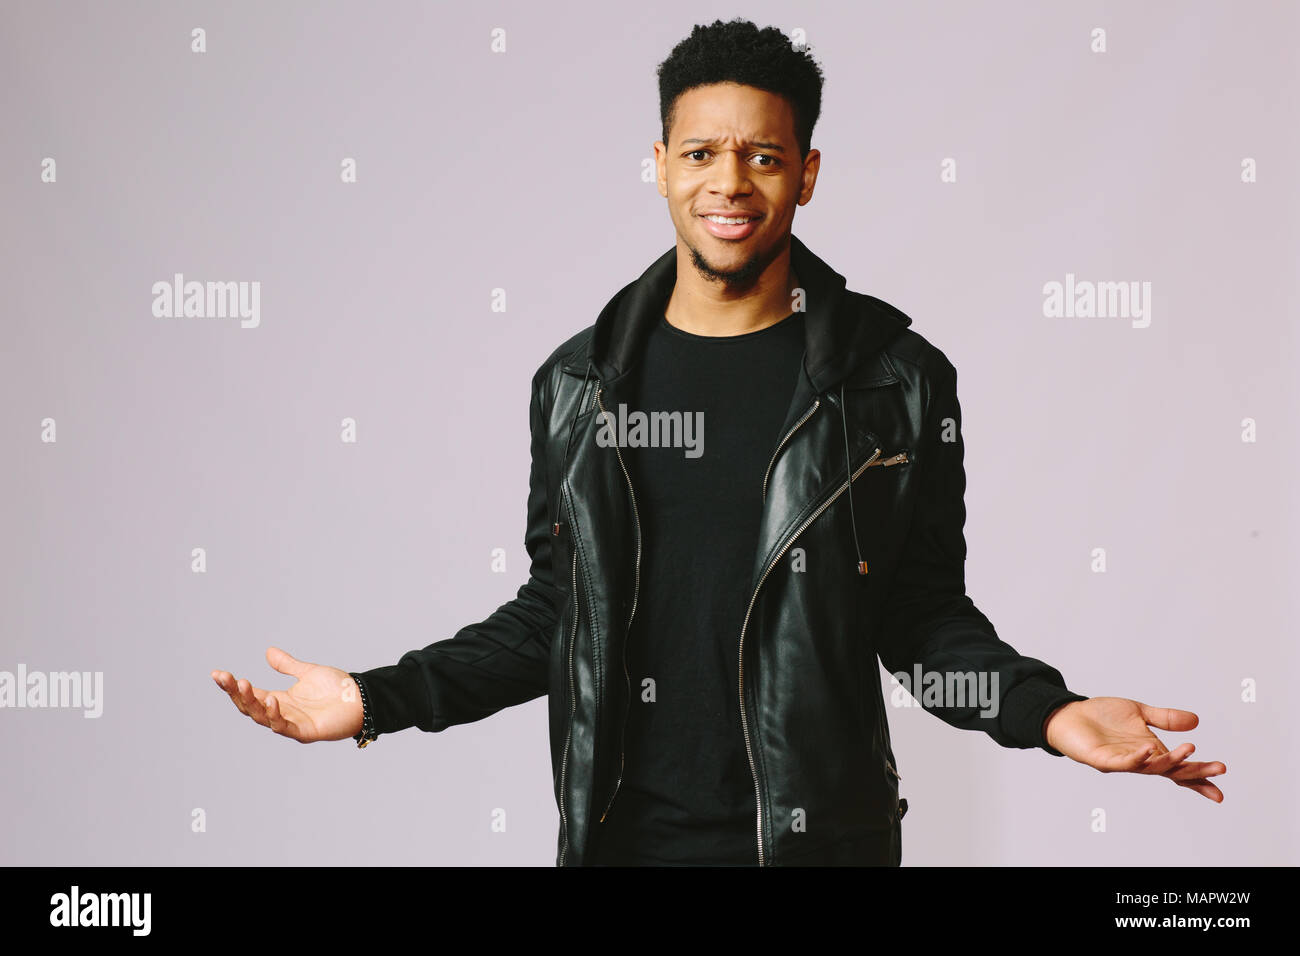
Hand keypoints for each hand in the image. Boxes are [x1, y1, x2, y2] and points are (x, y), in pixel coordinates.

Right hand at [211, 646, 364, 742]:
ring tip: (244, 684)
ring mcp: (292, 724)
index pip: (249, 694)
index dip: (232, 685)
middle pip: (250, 706)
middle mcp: (281, 713)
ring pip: (262, 717)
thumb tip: (268, 652)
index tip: (217, 673)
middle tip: (226, 678)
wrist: (362, 698)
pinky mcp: (305, 731)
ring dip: (251, 702)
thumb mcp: (308, 672)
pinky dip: (274, 715)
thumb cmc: (337, 688)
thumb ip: (288, 666)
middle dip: (235, 693)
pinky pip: (284, 726)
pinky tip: (271, 699)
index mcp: (279, 700)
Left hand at [1043, 697, 1225, 801]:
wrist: (1068, 715)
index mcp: (1151, 750)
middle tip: (1219, 768)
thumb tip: (1196, 721)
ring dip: (1171, 760)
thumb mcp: (1138, 712)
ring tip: (1189, 749)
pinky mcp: (1103, 760)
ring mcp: (1122, 762)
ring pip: (1151, 767)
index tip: (1221, 784)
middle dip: (1195, 772)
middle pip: (1172, 771)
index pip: (1179, 767)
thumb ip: (1165, 718)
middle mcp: (1140, 760)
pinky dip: (1137, 757)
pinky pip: (1123, 762)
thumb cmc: (1101, 716)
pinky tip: (1148, 748)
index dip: (1199, 776)